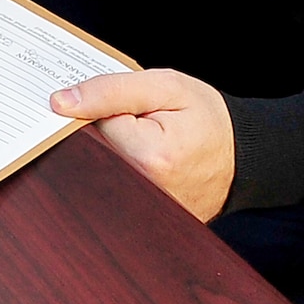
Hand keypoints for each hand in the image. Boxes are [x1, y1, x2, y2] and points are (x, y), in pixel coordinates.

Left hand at [51, 69, 234, 220]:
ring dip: (109, 148)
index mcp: (149, 157)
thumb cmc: (208, 118)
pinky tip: (138, 153)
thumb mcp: (166, 86)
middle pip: (91, 152)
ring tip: (139, 134)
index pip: (91, 125)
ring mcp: (144, 209)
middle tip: (127, 117)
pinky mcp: (143, 217)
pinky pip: (113, 185)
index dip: (98, 106)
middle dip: (99, 129)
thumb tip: (60, 102)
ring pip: (100, 169)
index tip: (112, 101)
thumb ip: (111, 90)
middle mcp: (143, 190)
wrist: (243, 156)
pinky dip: (118, 166)